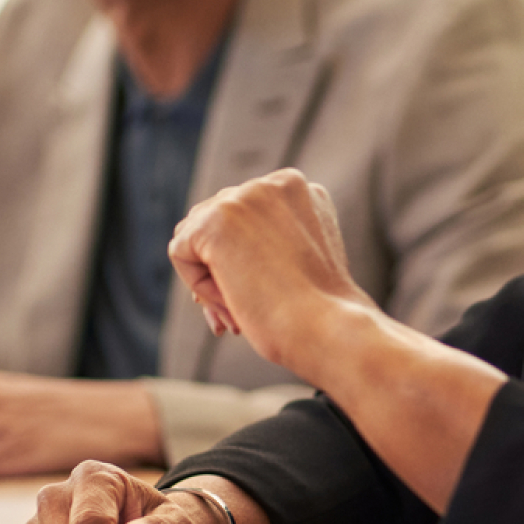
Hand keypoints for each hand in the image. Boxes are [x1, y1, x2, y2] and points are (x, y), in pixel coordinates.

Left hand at [170, 169, 504, 514]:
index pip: (238, 226)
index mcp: (301, 188)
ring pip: (193, 244)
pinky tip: (244, 307)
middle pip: (210, 233)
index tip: (283, 302)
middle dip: (225, 277)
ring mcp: (247, 196)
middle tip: (268, 312)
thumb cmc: (337, 331)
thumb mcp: (311, 279)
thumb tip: (300, 284)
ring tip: (261, 310)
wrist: (341, 343)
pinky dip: (203, 289)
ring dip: (215, 286)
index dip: (247, 272)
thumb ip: (291, 257)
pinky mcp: (222, 220)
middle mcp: (276, 180)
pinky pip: (181, 251)